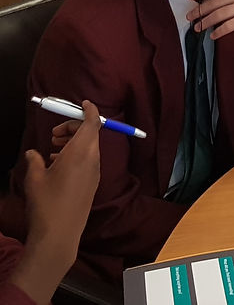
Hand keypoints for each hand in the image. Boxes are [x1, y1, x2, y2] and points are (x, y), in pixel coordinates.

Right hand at [11, 101, 101, 302]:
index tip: (82, 102)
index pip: (93, 122)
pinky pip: (88, 160)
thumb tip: (34, 152)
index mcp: (81, 152)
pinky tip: (57, 164)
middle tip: (54, 133)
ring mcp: (95, 171)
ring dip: (73, 141)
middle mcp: (93, 159)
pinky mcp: (93, 183)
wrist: (60, 233)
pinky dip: (76, 154)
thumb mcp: (35, 177)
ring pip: (89, 147)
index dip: (90, 109)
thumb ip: (35, 160)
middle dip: (74, 127)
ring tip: (52, 148)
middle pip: (90, 132)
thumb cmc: (46, 203)